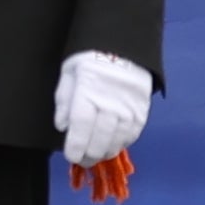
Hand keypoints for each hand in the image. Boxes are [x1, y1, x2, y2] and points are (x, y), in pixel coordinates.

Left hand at [57, 49, 152, 169]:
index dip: (75, 148)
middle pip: (98, 142)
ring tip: (97, 153)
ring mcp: (128, 109)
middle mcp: (110, 104)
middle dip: (88, 156)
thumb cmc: (91, 58)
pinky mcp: (141, 112)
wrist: (123, 45)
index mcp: (88, 93)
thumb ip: (64, 101)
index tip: (71, 155)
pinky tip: (113, 143)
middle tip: (82, 159)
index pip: (81, 129)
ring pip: (115, 143)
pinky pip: (131, 136)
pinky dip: (121, 143)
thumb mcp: (69, 74)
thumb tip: (63, 126)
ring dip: (104, 152)